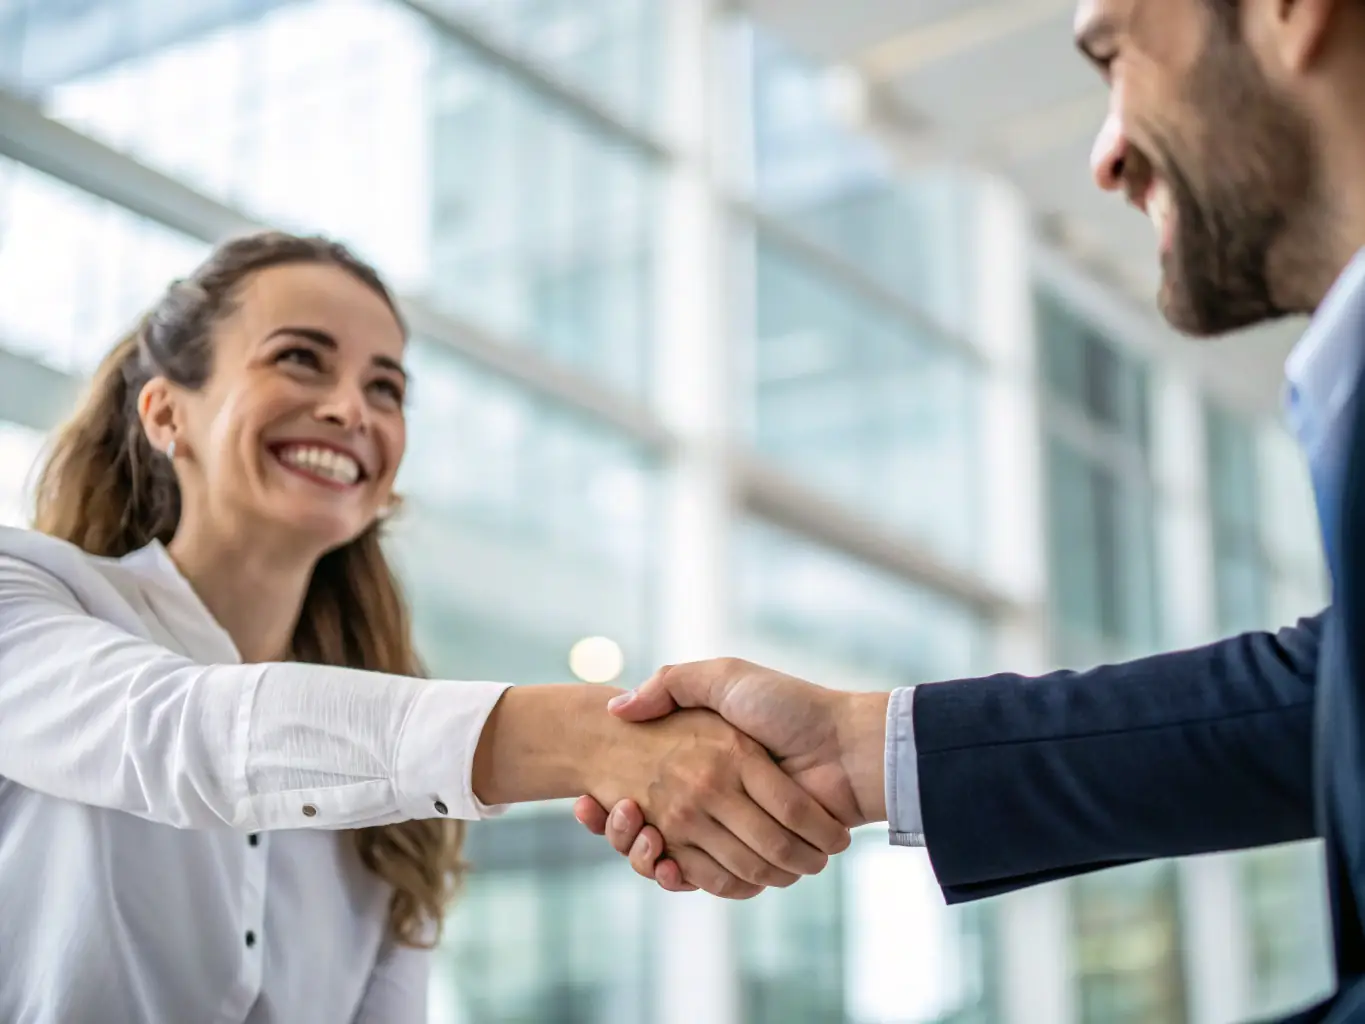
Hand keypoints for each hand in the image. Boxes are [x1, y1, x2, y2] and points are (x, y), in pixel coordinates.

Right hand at [582, 699, 851, 898]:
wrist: (845, 747)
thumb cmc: (788, 707)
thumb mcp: (724, 679)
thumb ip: (672, 683)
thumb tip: (617, 707)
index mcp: (701, 760)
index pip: (639, 788)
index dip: (610, 804)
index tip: (590, 800)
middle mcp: (711, 798)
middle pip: (645, 829)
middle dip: (620, 832)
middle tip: (615, 815)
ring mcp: (730, 831)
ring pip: (667, 859)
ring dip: (642, 857)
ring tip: (639, 833)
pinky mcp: (751, 859)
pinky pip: (706, 879)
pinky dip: (683, 879)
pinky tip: (666, 862)